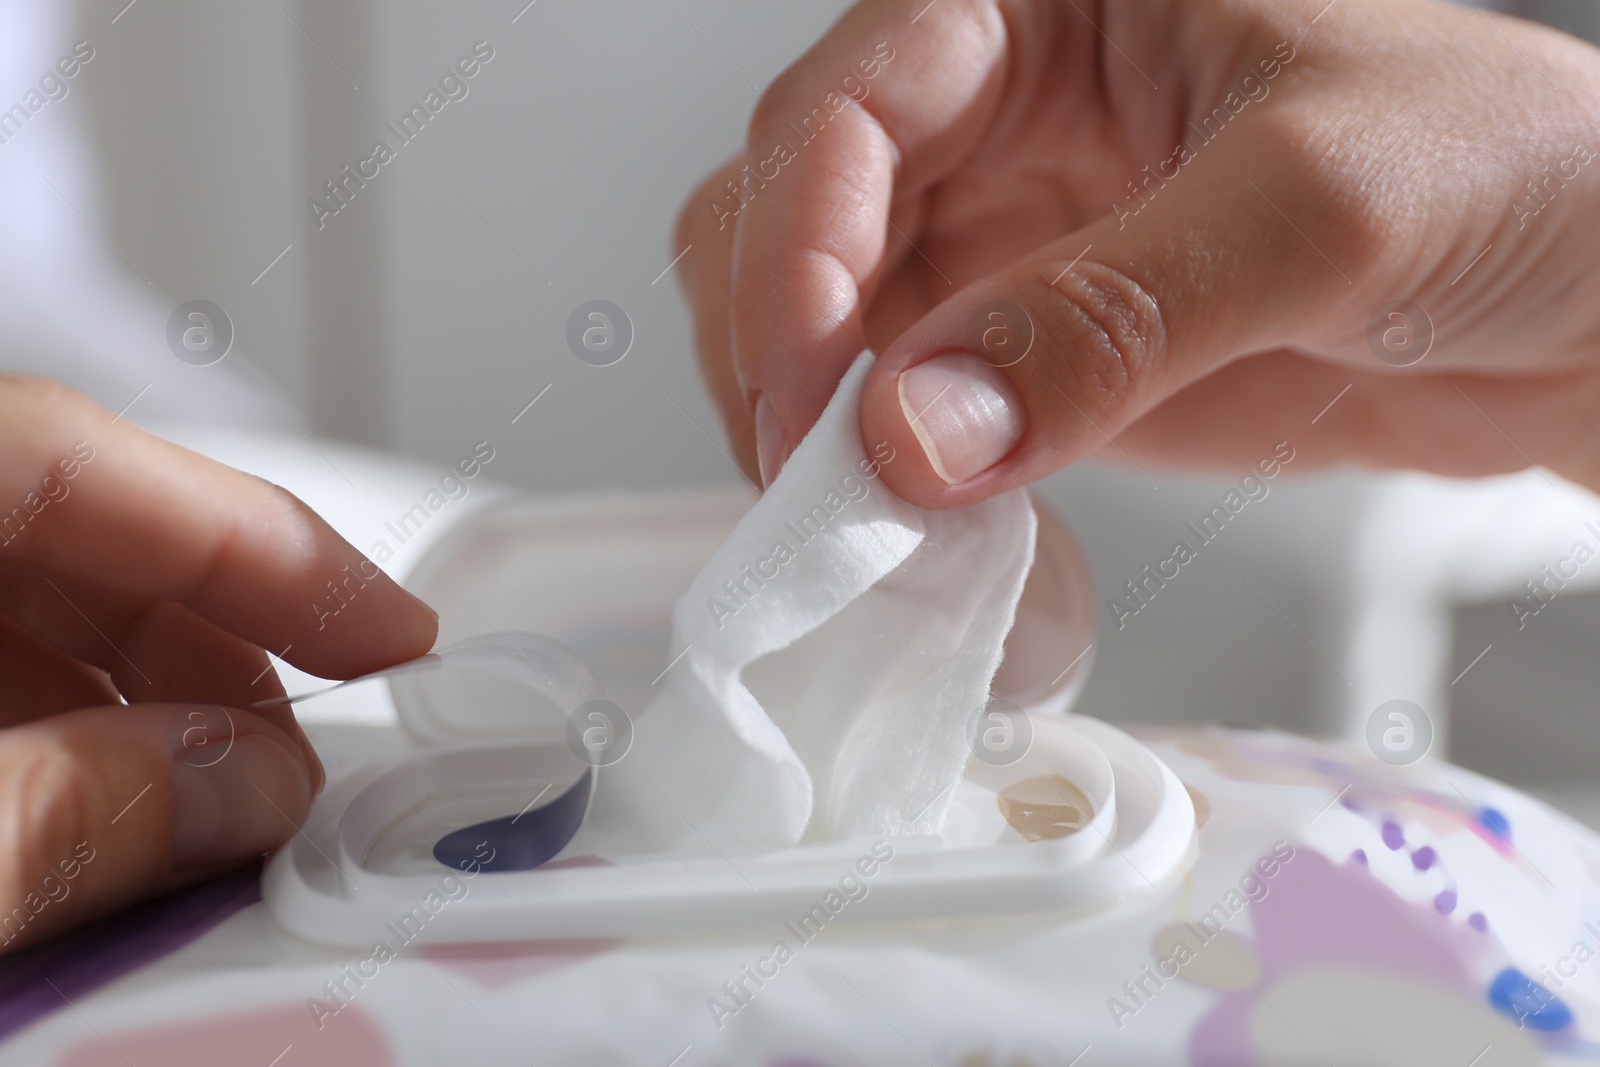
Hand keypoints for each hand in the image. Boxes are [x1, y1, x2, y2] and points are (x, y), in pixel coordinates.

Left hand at [0, 375, 436, 951]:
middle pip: (64, 528)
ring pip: (16, 609)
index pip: (72, 455)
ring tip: (226, 803)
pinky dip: (55, 740)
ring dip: (142, 702)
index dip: (261, 539)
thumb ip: (57, 810)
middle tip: (305, 755)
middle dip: (212, 642)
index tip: (392, 629)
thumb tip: (238, 784)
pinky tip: (104, 820)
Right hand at [677, 0, 1599, 502]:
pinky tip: (924, 540)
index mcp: (1040, 9)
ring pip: (827, 331)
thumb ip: (1119, 312)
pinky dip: (891, 488)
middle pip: (787, 221)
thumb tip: (922, 427)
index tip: (815, 397)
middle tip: (820, 486)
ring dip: (820, 435)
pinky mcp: (1032, 361)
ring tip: (869, 535)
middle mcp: (997, 121)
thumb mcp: (1322, 207)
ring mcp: (1007, 247)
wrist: (1592, 305)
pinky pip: (908, 420)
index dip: (797, 253)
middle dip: (781, 353)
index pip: (847, 111)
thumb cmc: (1508, 172)